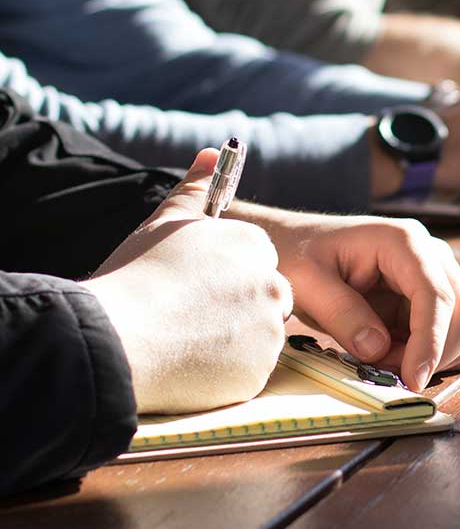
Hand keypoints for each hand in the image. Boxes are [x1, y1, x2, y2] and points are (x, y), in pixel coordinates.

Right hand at [85, 151, 292, 413]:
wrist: (119, 338)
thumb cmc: (139, 274)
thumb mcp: (165, 221)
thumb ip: (196, 188)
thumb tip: (212, 154)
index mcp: (253, 245)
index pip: (257, 259)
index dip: (226, 274)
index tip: (197, 286)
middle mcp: (271, 285)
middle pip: (265, 297)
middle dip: (238, 307)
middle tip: (192, 315)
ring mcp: (268, 332)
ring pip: (259, 336)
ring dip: (233, 339)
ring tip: (185, 339)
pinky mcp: (258, 374)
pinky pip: (249, 372)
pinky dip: (227, 371)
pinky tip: (190, 363)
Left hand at [229, 204, 459, 391]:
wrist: (292, 245)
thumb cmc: (297, 255)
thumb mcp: (307, 283)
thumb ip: (342, 313)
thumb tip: (378, 349)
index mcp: (403, 241)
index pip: (435, 294)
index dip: (430, 341)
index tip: (412, 379)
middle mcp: (429, 254)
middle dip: (431, 353)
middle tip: (382, 370)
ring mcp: (432, 275)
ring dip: (430, 357)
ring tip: (380, 359)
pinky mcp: (426, 299)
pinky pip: (449, 336)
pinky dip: (429, 356)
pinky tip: (392, 355)